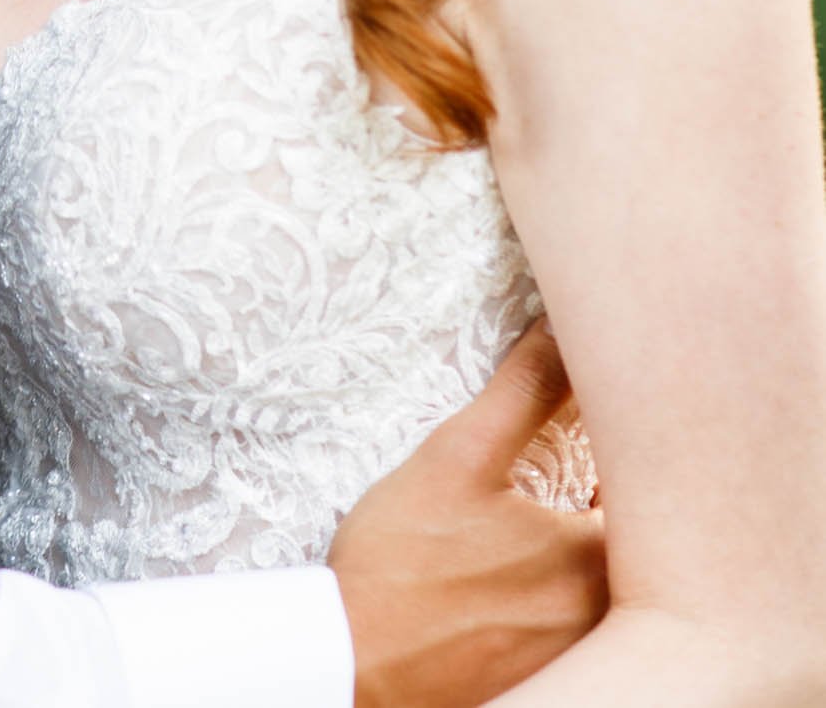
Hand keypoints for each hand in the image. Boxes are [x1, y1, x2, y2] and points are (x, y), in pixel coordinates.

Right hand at [329, 322, 606, 707]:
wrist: (351, 662)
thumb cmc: (401, 561)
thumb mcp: (458, 456)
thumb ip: (524, 391)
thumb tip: (561, 331)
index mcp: (592, 560)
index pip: (653, 498)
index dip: (641, 458)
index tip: (617, 437)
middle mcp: (605, 622)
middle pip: (644, 550)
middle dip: (622, 505)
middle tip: (593, 474)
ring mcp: (582, 662)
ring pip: (619, 595)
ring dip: (601, 554)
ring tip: (559, 523)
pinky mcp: (554, 684)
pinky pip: (591, 637)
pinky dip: (574, 600)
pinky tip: (528, 583)